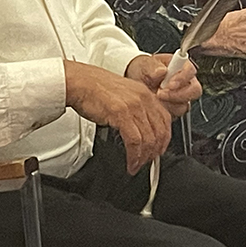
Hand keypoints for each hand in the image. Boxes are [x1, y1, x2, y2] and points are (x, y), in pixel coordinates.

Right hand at [64, 60, 170, 174]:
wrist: (80, 82)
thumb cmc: (96, 89)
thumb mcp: (124, 95)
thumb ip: (136, 109)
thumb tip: (143, 128)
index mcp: (145, 94)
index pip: (165, 120)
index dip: (164, 139)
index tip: (159, 149)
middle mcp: (142, 99)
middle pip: (159, 132)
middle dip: (155, 152)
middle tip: (148, 162)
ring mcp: (133, 106)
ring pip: (148, 139)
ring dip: (144, 157)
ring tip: (137, 164)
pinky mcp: (121, 114)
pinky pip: (134, 141)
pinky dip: (134, 156)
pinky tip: (130, 161)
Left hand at [124, 53, 201, 118]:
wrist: (135, 82)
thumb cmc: (144, 70)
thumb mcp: (144, 64)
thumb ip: (152, 66)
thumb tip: (162, 70)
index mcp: (180, 65)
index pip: (190, 70)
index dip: (182, 78)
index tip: (170, 84)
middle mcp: (185, 81)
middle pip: (194, 90)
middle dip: (178, 95)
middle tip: (161, 94)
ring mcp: (182, 96)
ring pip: (186, 104)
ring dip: (170, 103)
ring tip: (155, 98)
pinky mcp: (176, 108)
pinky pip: (177, 113)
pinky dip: (166, 111)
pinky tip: (156, 105)